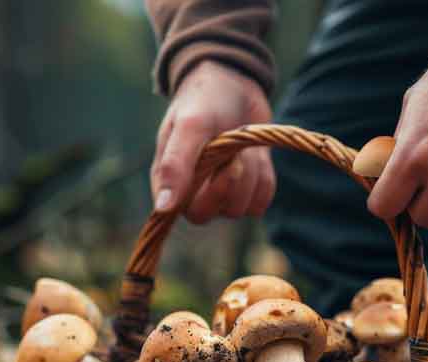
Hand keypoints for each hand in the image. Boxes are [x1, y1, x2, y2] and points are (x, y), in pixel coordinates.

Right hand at [151, 61, 274, 223]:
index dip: (210, 194)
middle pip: (216, 213)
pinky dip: (264, 177)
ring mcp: (221, 192)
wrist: (234, 82)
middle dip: (233, 182)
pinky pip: (261, 201)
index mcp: (171, 180)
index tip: (220, 162)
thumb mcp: (190, 127)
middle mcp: (193, 191)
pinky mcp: (247, 188)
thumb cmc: (203, 100)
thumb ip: (175, 165)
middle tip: (235, 153)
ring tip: (242, 145)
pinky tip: (256, 154)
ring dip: (251, 174)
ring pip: (242, 208)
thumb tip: (163, 208)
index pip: (189, 212)